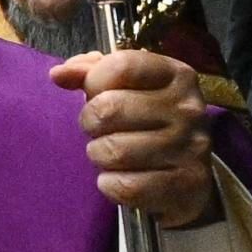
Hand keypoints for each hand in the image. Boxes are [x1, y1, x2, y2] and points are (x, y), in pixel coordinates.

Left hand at [51, 48, 218, 227]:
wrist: (188, 175)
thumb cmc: (147, 123)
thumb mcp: (126, 88)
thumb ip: (91, 73)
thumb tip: (59, 74)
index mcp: (176, 75)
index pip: (121, 65)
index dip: (95, 81)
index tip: (97, 94)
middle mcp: (188, 109)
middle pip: (108, 109)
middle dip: (91, 122)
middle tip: (102, 130)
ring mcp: (191, 148)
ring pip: (114, 151)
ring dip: (100, 155)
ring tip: (112, 154)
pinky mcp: (187, 184)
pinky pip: (126, 186)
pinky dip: (112, 185)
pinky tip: (122, 178)